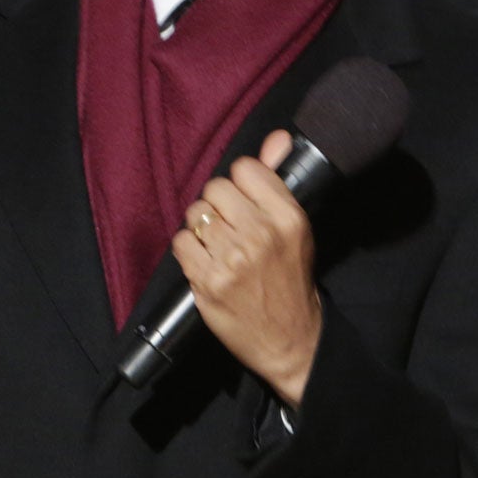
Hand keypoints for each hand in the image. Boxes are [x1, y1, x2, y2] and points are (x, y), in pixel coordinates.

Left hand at [172, 129, 322, 405]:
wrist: (289, 339)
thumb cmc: (291, 280)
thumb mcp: (296, 228)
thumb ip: (279, 182)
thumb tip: (277, 138)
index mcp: (288, 217)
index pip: (245, 169)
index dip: (240, 183)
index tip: (244, 201)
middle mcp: (261, 234)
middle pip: (214, 189)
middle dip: (217, 205)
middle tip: (229, 227)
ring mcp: (232, 259)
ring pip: (194, 214)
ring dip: (201, 229)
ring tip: (218, 247)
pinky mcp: (208, 282)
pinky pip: (180, 243)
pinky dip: (189, 252)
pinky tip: (205, 263)